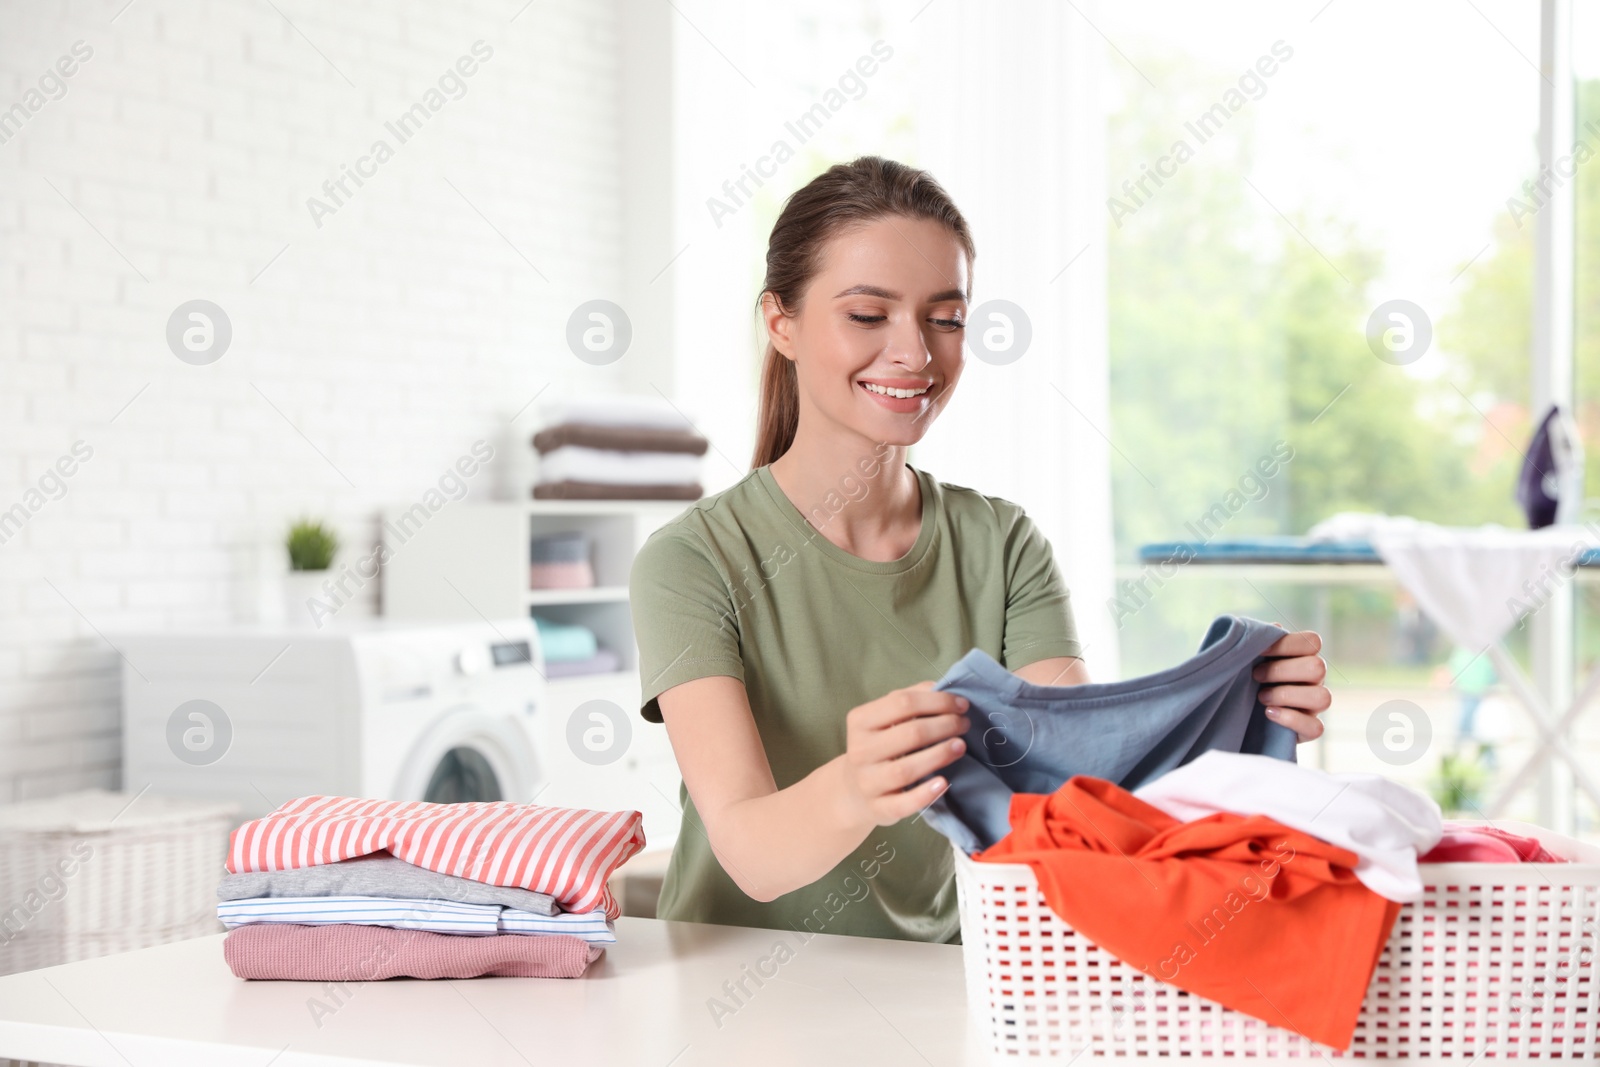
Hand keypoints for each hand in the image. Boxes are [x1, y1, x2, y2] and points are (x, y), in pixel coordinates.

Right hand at [841, 682, 969, 825]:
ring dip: (939, 755)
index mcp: (860, 721)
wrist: (854, 790)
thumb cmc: (880, 746)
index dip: (937, 701)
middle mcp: (859, 750)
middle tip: (965, 724)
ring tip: (960, 746)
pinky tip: (944, 783)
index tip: (961, 704)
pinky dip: (925, 794)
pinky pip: (903, 804)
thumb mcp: (885, 719)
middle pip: (910, 734)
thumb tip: (942, 687)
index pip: (902, 703)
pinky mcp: (878, 808)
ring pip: (906, 769)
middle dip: (944, 725)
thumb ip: (910, 700)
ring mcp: (867, 782)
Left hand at [1252, 627, 1329, 741]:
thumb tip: (1275, 628)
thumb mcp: (1250, 657)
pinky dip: (1291, 719)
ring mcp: (1315, 705)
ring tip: (1261, 697)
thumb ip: (1261, 640)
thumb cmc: (1249, 676)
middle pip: (1318, 668)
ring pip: (1322, 697)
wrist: (1243, 713)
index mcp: (1304, 657)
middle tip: (1256, 675)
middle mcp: (1315, 679)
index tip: (1259, 650)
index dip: (1286, 644)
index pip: (1312, 642)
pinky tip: (1269, 713)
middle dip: (1281, 671)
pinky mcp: (1309, 728)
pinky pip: (1316, 728)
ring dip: (1287, 695)